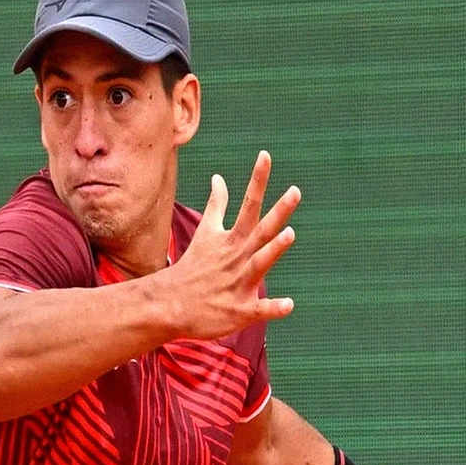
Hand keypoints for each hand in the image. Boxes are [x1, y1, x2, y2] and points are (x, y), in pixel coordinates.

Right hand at [164, 150, 299, 339]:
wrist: (170, 304)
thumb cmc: (195, 266)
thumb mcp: (207, 232)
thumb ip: (217, 205)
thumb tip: (218, 177)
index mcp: (233, 238)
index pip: (248, 204)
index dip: (257, 180)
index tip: (265, 155)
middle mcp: (238, 256)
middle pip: (261, 230)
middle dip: (278, 211)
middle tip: (295, 191)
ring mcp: (239, 282)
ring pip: (259, 263)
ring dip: (274, 249)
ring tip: (290, 233)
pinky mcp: (240, 309)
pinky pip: (259, 309)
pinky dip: (274, 308)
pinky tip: (289, 304)